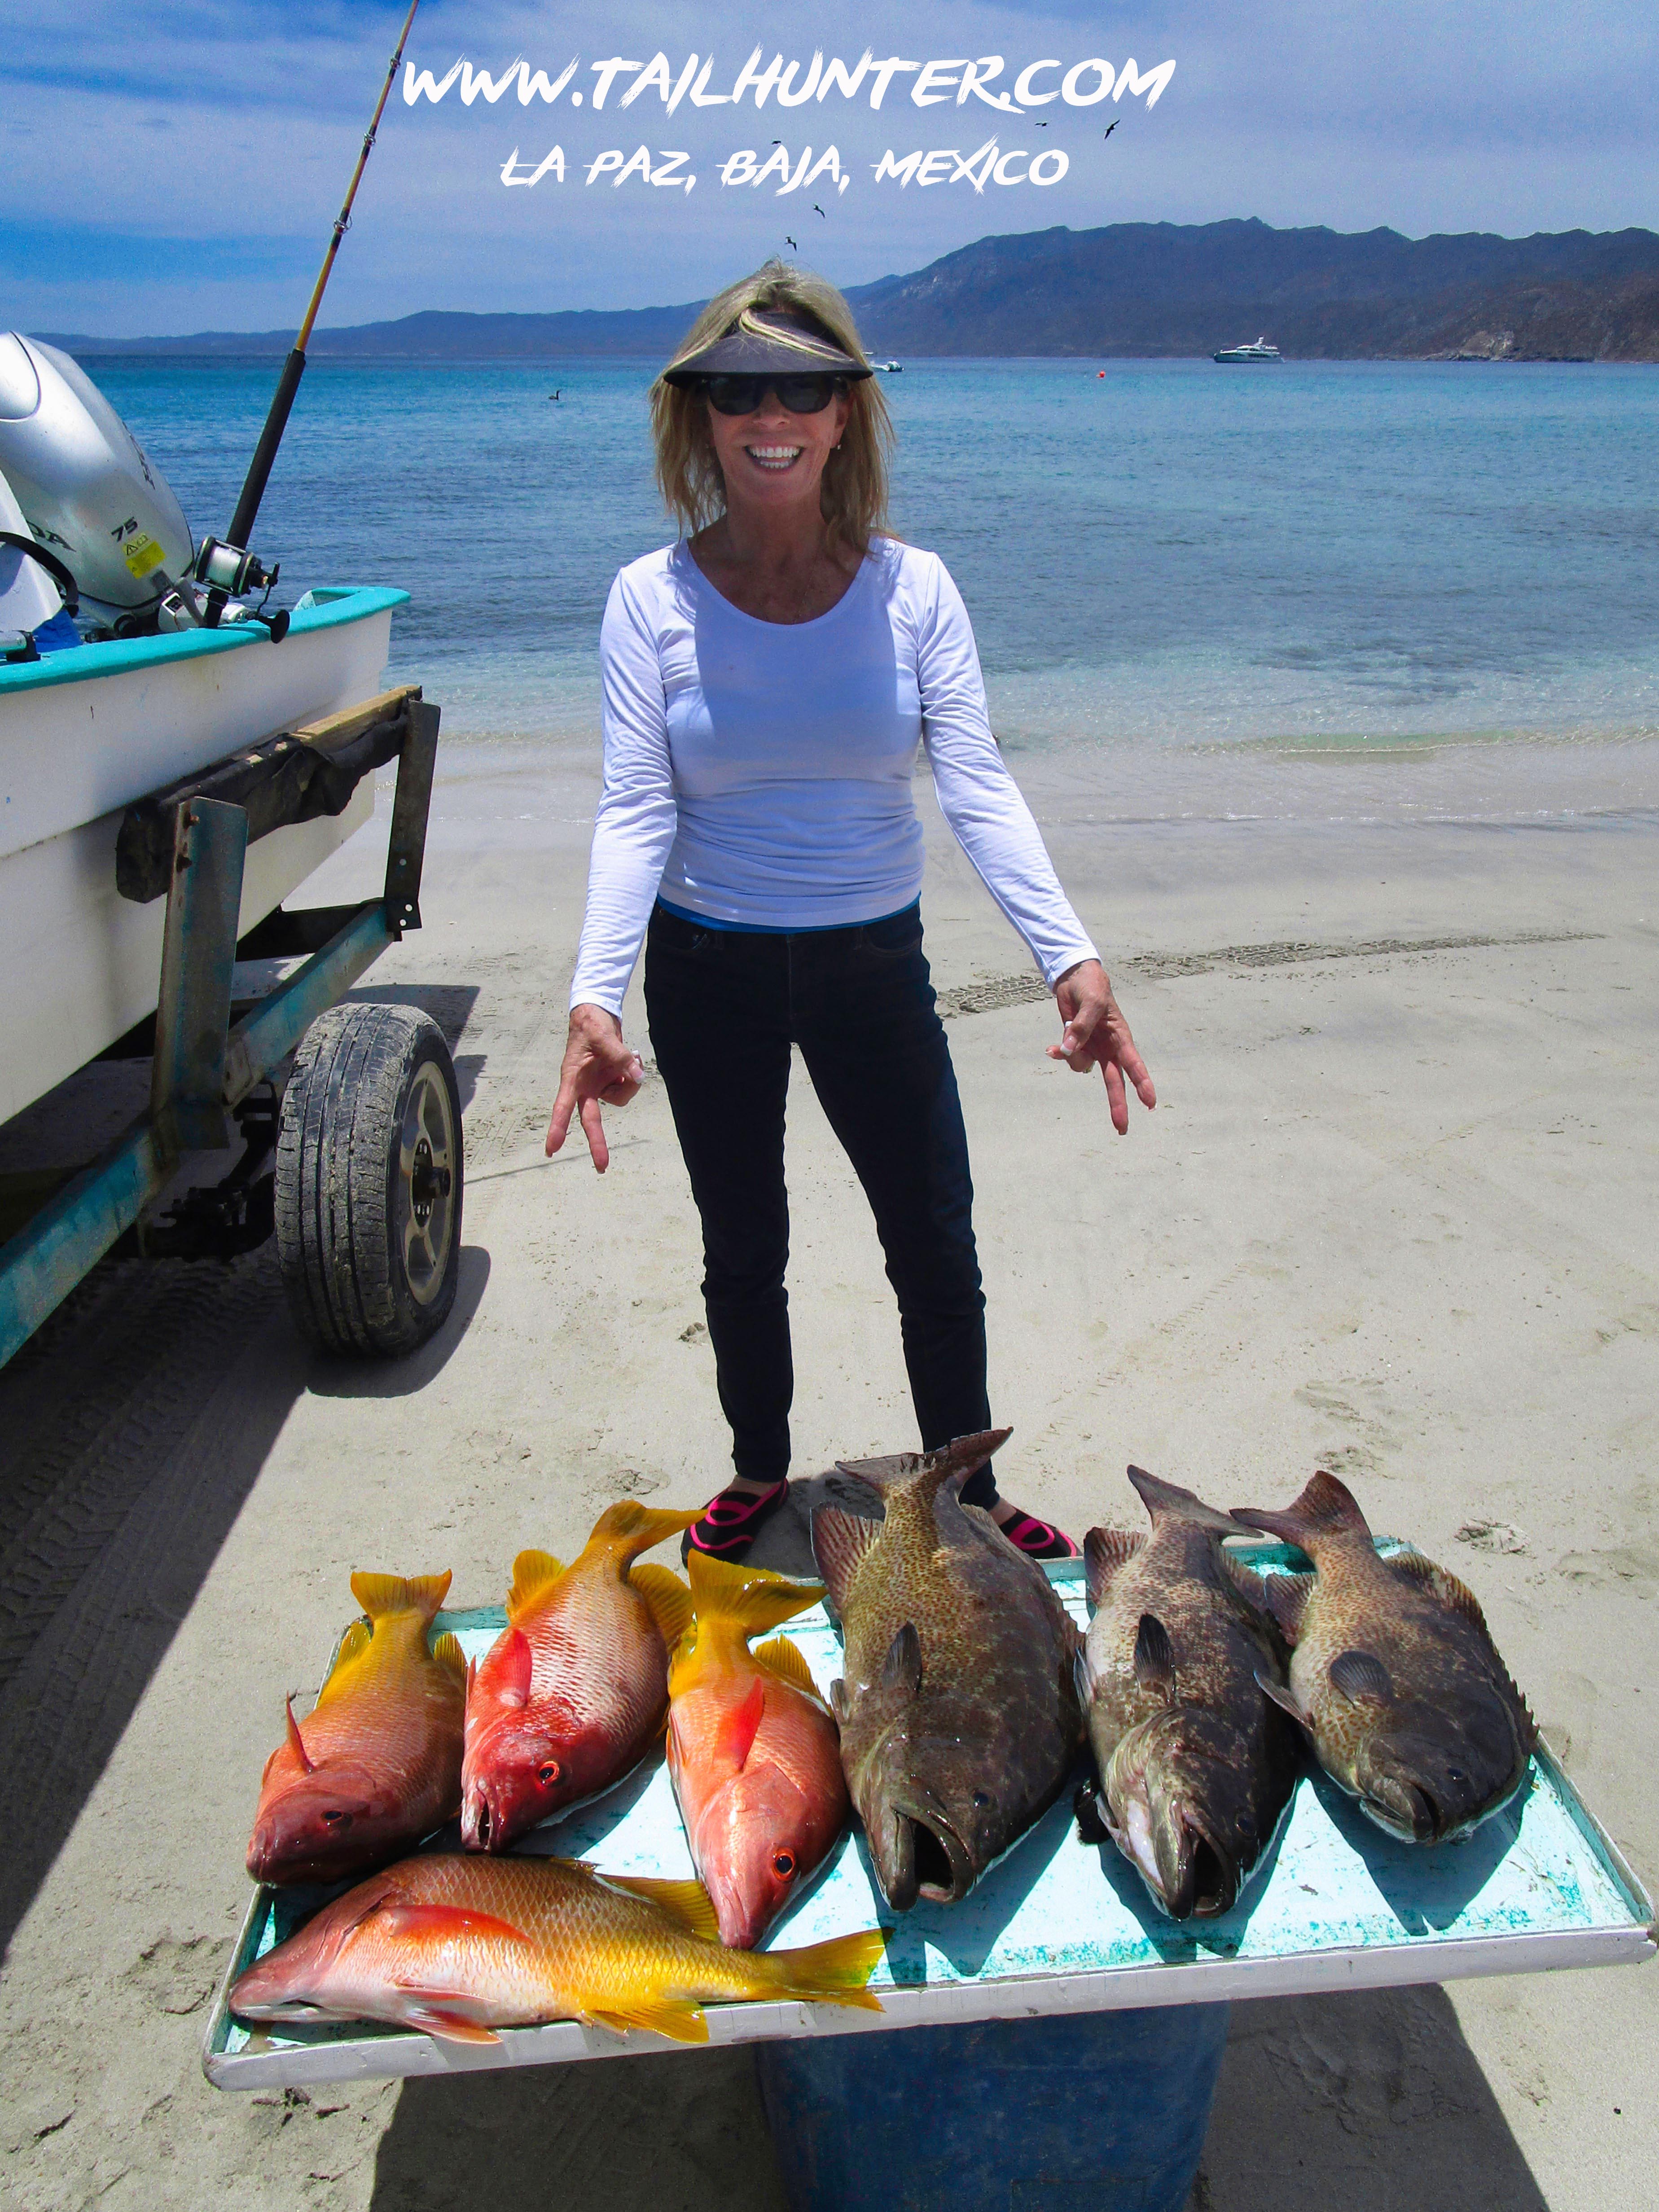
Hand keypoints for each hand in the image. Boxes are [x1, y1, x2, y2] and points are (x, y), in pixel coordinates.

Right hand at [546, 1004, 644, 1172]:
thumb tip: (637, 1075)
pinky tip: (630, 1061)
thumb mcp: (603, 1036)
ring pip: (619, 1099)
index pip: (563, 1107)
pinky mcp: (610, 1082)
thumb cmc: (591, 1025)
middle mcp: (584, 1087)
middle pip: (591, 1120)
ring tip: (630, 1057)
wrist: (597, 1016)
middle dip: (597, 1142)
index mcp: (573, 1079)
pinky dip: (632, 1077)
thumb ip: (620, 1057)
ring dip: (629, 1083)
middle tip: (602, 1167)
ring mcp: (598, 1086)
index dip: (558, 1127)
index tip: (552, 1149)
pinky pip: (627, 1088)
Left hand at [1047, 959, 1155, 1134]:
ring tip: (1069, 1028)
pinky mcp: (1077, 1046)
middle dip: (1118, 1104)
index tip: (1150, 1103)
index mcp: (1120, 1038)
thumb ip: (1081, 1027)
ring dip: (1073, 1056)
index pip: (1133, 1064)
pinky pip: (1067, 1058)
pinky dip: (1058, 1052)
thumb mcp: (1091, 1003)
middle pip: (1114, 1081)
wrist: (1075, 980)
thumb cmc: (1092, 989)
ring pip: (1082, 1067)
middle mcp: (1109, 1049)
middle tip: (1121, 1129)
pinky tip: (1051, 1048)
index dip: (1141, 1083)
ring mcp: (1093, 1049)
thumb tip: (1069, 1049)